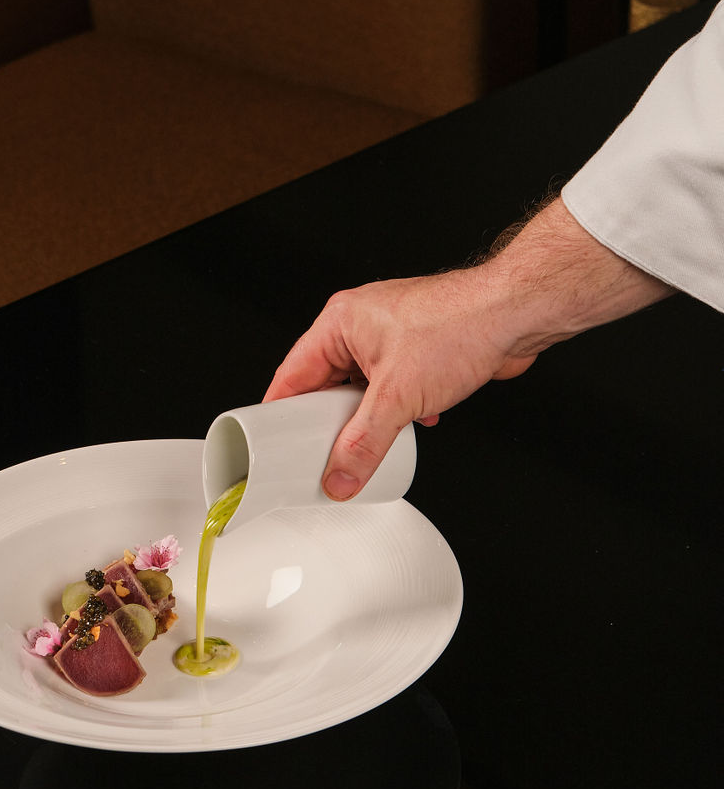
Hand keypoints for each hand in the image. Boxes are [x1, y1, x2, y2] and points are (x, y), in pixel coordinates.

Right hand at [264, 270, 536, 498]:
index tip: (273, 443)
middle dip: (331, 421)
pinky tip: (414, 421)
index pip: (293, 374)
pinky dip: (398, 408)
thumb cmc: (459, 325)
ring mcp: (389, 336)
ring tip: (372, 440)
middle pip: (326, 384)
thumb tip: (340, 474)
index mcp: (340, 323)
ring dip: (370, 417)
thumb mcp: (398, 396)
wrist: (514, 314)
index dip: (281, 412)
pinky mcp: (417, 349)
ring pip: (361, 389)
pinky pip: (391, 387)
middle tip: (324, 454)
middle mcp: (359, 325)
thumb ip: (364, 442)